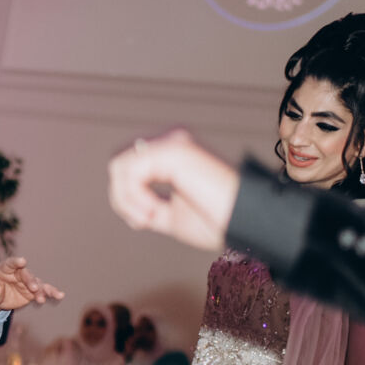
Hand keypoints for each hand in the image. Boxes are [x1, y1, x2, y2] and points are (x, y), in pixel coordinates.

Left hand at [0, 256, 64, 311]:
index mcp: (5, 268)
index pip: (11, 263)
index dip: (16, 262)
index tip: (23, 261)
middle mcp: (18, 273)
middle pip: (26, 275)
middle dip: (31, 281)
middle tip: (34, 288)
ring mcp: (27, 282)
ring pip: (38, 283)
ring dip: (43, 290)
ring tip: (48, 296)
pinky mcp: (33, 292)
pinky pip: (44, 291)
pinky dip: (51, 293)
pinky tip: (60, 295)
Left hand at [107, 130, 240, 251]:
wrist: (245, 222)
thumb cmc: (219, 221)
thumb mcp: (171, 214)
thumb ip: (149, 202)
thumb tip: (123, 201)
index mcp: (173, 153)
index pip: (128, 166)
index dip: (125, 198)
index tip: (144, 223)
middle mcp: (172, 141)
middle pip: (119, 163)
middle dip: (122, 198)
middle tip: (143, 222)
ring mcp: (173, 142)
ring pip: (119, 167)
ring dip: (127, 200)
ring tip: (149, 219)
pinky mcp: (173, 150)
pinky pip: (130, 172)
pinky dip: (134, 198)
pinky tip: (153, 214)